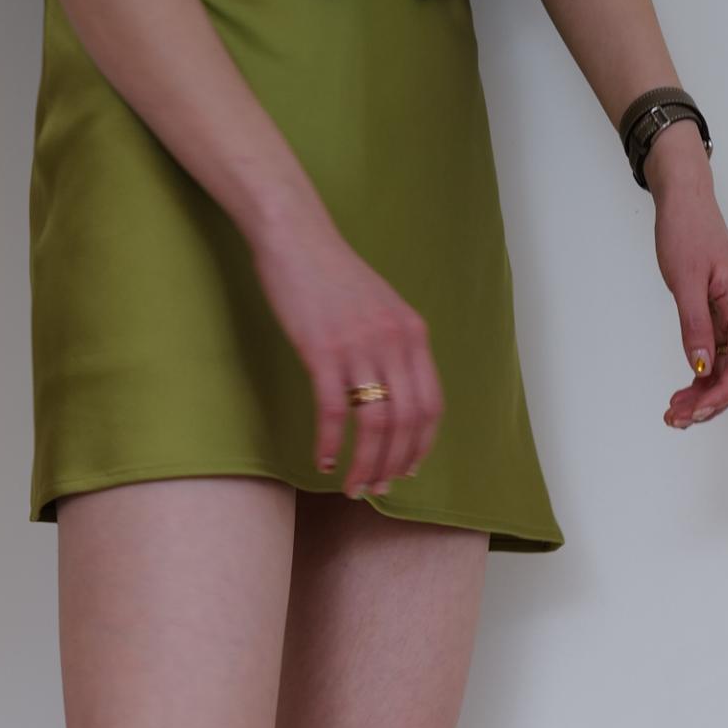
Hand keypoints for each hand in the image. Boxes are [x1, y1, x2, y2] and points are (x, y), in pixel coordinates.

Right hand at [248, 199, 443, 496]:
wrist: (296, 238)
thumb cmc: (332, 274)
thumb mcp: (380, 307)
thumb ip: (393, 345)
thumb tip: (395, 391)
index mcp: (413, 333)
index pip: (431, 405)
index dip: (422, 444)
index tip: (408, 468)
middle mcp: (394, 343)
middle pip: (407, 422)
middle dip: (395, 464)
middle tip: (378, 488)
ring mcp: (359, 348)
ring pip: (374, 424)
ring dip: (365, 465)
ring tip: (353, 486)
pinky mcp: (321, 352)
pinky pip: (333, 413)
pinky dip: (329, 444)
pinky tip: (322, 462)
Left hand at [648, 132, 727, 428]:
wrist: (686, 204)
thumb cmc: (688, 233)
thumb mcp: (686, 282)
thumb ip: (695, 326)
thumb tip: (701, 367)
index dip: (721, 392)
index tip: (696, 411)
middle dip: (710, 399)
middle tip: (676, 418)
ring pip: (726, 367)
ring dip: (704, 392)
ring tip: (674, 411)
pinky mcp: (720, 315)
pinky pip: (717, 354)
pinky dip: (701, 375)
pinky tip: (684, 389)